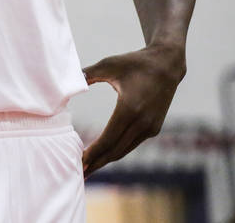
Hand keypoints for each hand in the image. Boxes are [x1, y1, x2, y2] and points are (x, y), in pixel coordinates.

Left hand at [81, 43, 185, 176]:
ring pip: (125, 150)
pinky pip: (132, 144)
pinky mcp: (154, 128)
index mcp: (130, 109)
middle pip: (116, 150)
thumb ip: (87, 73)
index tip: (79, 160)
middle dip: (97, 162)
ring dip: (106, 160)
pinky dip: (117, 151)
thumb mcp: (108, 65)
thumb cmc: (134, 62)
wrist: (166, 64)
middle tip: (80, 172)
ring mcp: (150, 127)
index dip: (93, 152)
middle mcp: (142, 123)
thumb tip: (68, 79)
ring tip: (89, 168)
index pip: (108, 138)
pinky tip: (104, 156)